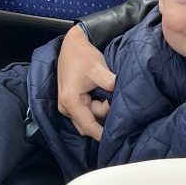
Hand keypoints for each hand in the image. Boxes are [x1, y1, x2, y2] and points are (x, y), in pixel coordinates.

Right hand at [56, 25, 115, 140]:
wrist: (72, 44)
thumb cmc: (83, 56)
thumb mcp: (97, 68)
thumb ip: (108, 81)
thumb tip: (119, 90)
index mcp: (70, 102)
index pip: (88, 126)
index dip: (102, 134)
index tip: (116, 140)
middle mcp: (66, 107)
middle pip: (89, 124)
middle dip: (103, 117)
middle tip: (113, 99)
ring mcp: (68, 105)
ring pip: (88, 118)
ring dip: (100, 111)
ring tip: (108, 94)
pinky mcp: (72, 101)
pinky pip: (86, 112)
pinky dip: (96, 108)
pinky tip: (104, 97)